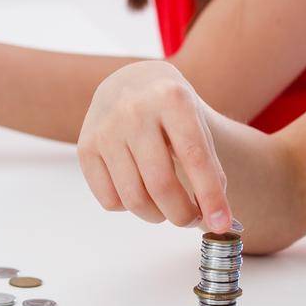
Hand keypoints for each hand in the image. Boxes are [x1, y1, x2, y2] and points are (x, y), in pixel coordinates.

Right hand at [77, 61, 233, 230]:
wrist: (130, 81)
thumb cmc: (170, 109)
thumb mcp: (196, 120)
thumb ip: (208, 165)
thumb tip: (216, 218)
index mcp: (170, 98)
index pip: (194, 157)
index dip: (210, 196)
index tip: (221, 224)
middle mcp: (134, 110)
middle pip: (161, 185)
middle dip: (183, 214)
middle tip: (192, 219)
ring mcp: (105, 129)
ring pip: (134, 199)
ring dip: (158, 215)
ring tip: (168, 208)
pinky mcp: (85, 148)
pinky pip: (110, 200)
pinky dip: (130, 208)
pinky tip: (139, 190)